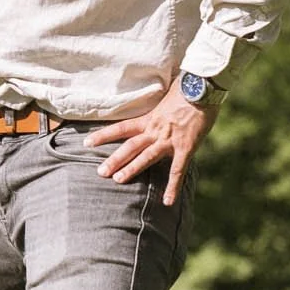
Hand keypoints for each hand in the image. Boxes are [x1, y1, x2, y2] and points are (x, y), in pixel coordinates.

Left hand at [85, 86, 216, 203]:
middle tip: (100, 172)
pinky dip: (173, 187)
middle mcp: (155, 130)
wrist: (202, 87)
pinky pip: (177, 170)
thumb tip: (155, 106)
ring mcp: (169, 140)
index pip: (121, 128)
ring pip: (146, 157)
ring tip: (117, 181)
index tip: (87, 143)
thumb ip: (157, 107)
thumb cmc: (186, 88)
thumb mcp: (165, 96)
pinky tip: (168, 202)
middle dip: (114, 160)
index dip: (103, 135)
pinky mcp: (186, 147)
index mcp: (149, 118)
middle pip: (130, 146)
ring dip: (132, 169)